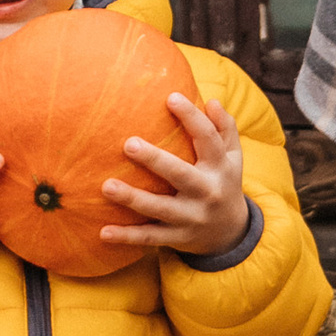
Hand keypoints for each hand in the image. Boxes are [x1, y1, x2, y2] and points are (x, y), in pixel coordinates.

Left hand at [99, 96, 250, 257]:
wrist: (230, 232)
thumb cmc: (223, 181)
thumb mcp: (233, 157)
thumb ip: (225, 128)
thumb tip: (210, 101)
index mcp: (220, 167)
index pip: (208, 139)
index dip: (192, 117)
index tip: (171, 97)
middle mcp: (207, 192)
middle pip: (180, 174)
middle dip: (155, 160)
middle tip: (129, 143)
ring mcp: (191, 217)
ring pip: (160, 208)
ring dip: (133, 198)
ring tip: (106, 186)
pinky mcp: (177, 237)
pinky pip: (149, 237)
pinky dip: (126, 237)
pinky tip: (102, 232)